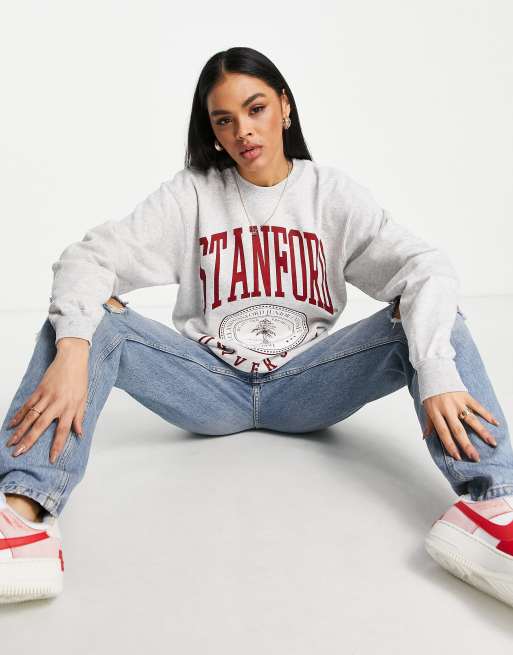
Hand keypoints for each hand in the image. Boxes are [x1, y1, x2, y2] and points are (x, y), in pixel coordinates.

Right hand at [6, 349, 88, 463]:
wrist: (72, 359)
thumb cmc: (80, 379)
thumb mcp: (84, 399)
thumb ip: (79, 417)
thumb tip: (79, 434)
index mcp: (70, 408)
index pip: (63, 431)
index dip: (57, 446)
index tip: (51, 459)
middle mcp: (57, 404)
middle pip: (41, 425)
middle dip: (29, 440)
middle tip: (18, 453)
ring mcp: (46, 397)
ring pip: (30, 416)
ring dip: (19, 430)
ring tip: (11, 442)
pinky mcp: (39, 390)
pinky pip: (27, 405)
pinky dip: (18, 415)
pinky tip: (11, 425)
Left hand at [422, 391, 499, 460]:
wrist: (435, 373)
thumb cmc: (431, 393)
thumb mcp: (426, 408)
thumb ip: (429, 423)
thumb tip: (425, 437)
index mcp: (435, 413)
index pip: (443, 432)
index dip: (450, 445)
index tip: (458, 457)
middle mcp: (447, 409)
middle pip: (458, 430)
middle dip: (467, 445)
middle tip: (475, 457)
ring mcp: (457, 402)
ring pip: (471, 420)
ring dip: (482, 432)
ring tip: (492, 443)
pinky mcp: (465, 396)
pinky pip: (478, 406)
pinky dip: (487, 414)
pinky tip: (496, 423)